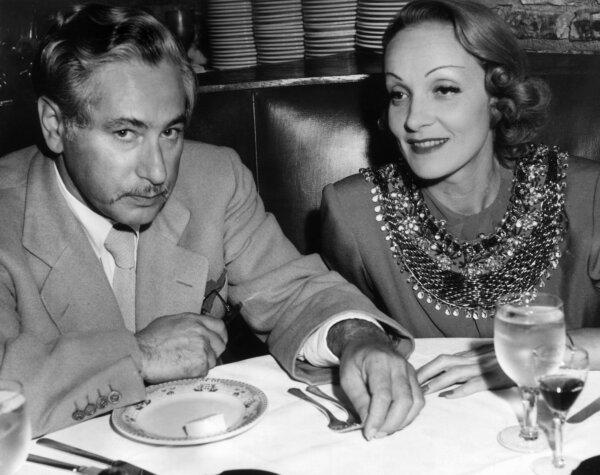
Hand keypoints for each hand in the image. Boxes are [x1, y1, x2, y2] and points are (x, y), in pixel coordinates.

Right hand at [135, 313, 226, 383]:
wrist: (140, 355)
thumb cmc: (148, 341)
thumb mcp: (169, 322)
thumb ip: (187, 325)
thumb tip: (194, 330)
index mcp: (194, 320)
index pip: (219, 326)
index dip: (220, 336)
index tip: (218, 343)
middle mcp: (201, 331)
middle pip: (220, 345)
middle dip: (212, 353)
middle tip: (198, 359)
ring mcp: (202, 348)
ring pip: (213, 360)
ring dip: (202, 365)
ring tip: (184, 366)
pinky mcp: (200, 364)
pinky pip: (204, 372)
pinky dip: (195, 374)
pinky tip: (182, 372)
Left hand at [329, 320, 423, 439]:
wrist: (367, 343)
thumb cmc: (355, 361)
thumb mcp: (347, 378)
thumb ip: (358, 399)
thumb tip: (368, 422)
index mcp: (378, 362)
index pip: (382, 395)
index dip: (377, 418)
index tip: (369, 433)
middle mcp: (398, 365)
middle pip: (403, 400)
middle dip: (391, 423)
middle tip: (377, 434)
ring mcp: (410, 370)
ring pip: (415, 402)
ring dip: (402, 422)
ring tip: (385, 429)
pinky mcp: (415, 377)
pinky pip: (419, 400)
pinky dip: (409, 415)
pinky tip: (395, 421)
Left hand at [417, 343, 512, 397]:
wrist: (540, 351)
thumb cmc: (517, 355)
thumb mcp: (494, 355)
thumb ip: (478, 360)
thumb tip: (461, 370)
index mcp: (475, 353)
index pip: (445, 357)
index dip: (428, 365)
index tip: (413, 374)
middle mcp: (477, 358)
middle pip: (444, 361)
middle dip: (425, 371)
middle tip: (410, 383)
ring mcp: (485, 367)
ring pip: (454, 372)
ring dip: (436, 381)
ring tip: (422, 391)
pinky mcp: (495, 378)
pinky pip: (474, 384)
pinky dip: (460, 390)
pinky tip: (447, 396)